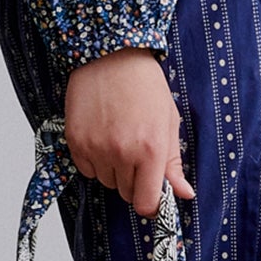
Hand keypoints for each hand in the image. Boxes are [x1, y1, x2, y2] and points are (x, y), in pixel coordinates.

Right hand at [64, 47, 194, 217]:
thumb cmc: (145, 86)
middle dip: (133, 181)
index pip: (146, 202)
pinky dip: (94, 160)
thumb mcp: (168, 123)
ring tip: (118, 139)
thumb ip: (174, 163)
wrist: (112, 57)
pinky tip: (101, 136)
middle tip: (136, 153)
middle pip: (125, 193)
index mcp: (152, 150)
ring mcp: (96, 148)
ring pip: (105, 181)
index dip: (150, 204)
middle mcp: (123, 153)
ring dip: (113, 169)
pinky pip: (86, 169)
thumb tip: (184, 194)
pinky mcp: (76, 141)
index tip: (151, 197)